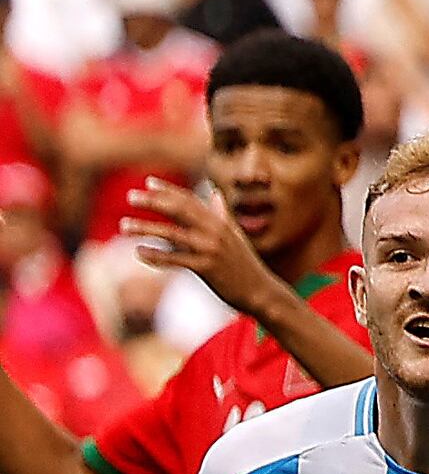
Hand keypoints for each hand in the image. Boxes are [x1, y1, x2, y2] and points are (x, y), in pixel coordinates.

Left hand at [125, 177, 280, 317]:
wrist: (260, 291)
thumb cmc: (244, 264)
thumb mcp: (234, 235)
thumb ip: (221, 214)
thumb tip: (214, 193)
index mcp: (220, 222)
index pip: (190, 200)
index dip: (168, 190)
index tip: (148, 182)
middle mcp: (215, 231)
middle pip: (180, 210)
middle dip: (154, 201)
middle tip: (131, 196)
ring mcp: (211, 249)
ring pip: (173, 234)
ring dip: (146, 228)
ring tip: (124, 226)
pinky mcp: (207, 268)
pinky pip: (176, 259)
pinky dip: (156, 255)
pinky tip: (139, 251)